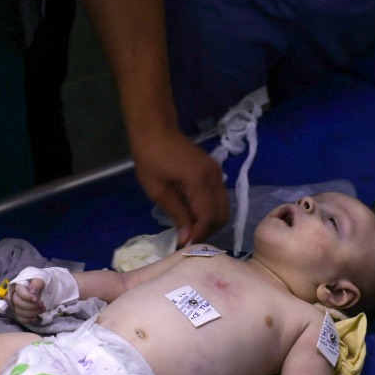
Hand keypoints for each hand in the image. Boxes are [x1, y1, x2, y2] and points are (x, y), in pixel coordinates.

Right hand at [10, 279, 46, 325]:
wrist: (46, 288)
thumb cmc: (41, 283)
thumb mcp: (41, 279)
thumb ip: (36, 284)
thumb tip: (32, 292)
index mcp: (19, 285)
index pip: (19, 292)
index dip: (27, 297)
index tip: (36, 300)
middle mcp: (15, 295)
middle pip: (18, 302)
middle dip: (31, 306)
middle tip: (42, 305)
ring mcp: (17, 305)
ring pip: (19, 311)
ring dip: (32, 313)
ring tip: (42, 310)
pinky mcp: (20, 313)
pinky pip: (21, 318)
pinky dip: (28, 319)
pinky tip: (36, 317)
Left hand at [131, 128, 227, 245]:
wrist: (155, 130)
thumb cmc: (150, 158)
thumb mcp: (158, 191)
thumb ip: (177, 214)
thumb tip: (186, 239)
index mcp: (199, 180)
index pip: (208, 216)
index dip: (199, 234)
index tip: (185, 245)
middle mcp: (214, 177)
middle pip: (222, 214)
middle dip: (208, 230)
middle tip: (188, 239)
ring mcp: (217, 173)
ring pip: (223, 207)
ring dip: (210, 222)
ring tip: (191, 229)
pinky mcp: (214, 171)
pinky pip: (219, 197)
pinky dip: (210, 210)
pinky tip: (194, 215)